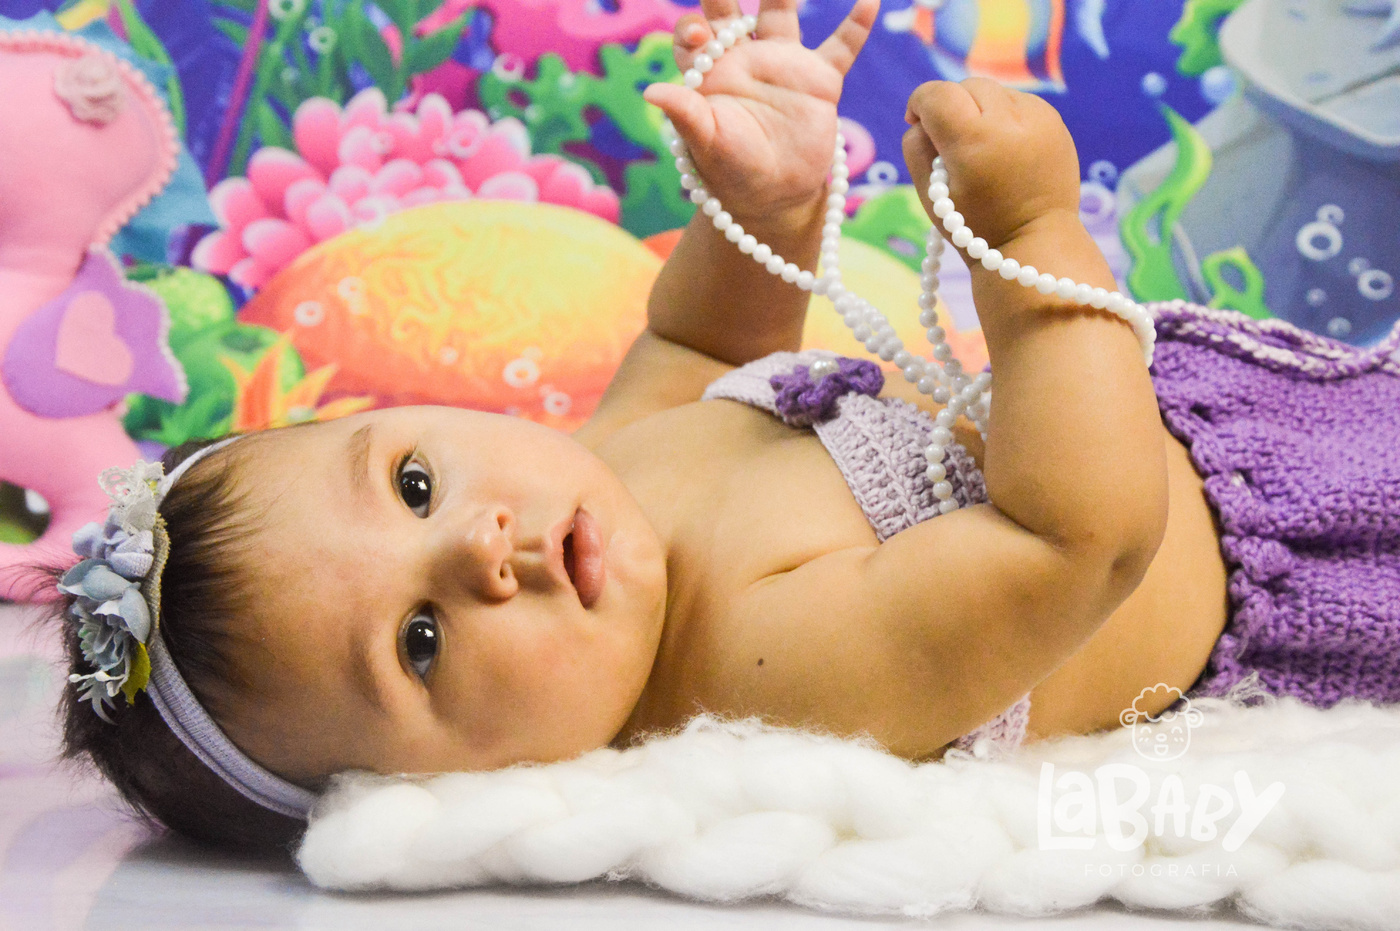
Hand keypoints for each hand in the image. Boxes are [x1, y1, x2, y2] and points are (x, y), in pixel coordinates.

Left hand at [643, 0, 877, 224]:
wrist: (775, 196)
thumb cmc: (732, 172)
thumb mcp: (706, 143)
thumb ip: (685, 113)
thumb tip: (651, 91)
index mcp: (710, 74)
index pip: (693, 36)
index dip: (692, 28)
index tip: (699, 33)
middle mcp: (744, 60)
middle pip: (730, 12)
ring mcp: (782, 66)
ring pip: (781, 13)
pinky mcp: (819, 81)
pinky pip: (842, 46)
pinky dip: (857, 24)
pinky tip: (870, 0)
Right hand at [901, 79, 1081, 255]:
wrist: (1034, 240)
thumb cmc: (973, 223)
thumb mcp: (928, 194)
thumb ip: (915, 146)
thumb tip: (923, 117)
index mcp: (974, 141)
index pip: (937, 95)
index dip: (919, 104)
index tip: (917, 122)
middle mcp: (1010, 122)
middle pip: (966, 86)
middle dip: (952, 107)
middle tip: (952, 144)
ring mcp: (1038, 117)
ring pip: (993, 91)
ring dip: (979, 110)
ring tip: (983, 149)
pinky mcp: (1054, 120)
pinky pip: (1017, 101)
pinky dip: (1004, 117)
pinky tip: (1006, 150)